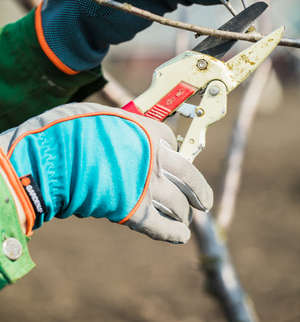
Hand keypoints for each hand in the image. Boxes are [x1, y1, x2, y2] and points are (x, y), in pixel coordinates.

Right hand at [1, 103, 212, 243]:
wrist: (52, 157)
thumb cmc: (71, 129)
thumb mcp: (103, 116)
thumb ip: (124, 128)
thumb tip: (126, 133)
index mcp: (150, 131)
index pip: (174, 141)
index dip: (174, 149)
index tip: (174, 156)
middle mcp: (156, 159)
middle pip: (189, 177)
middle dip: (199, 190)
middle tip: (203, 201)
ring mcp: (147, 186)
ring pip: (178, 204)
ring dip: (185, 212)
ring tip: (187, 218)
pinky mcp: (133, 212)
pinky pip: (159, 226)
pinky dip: (172, 233)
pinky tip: (181, 235)